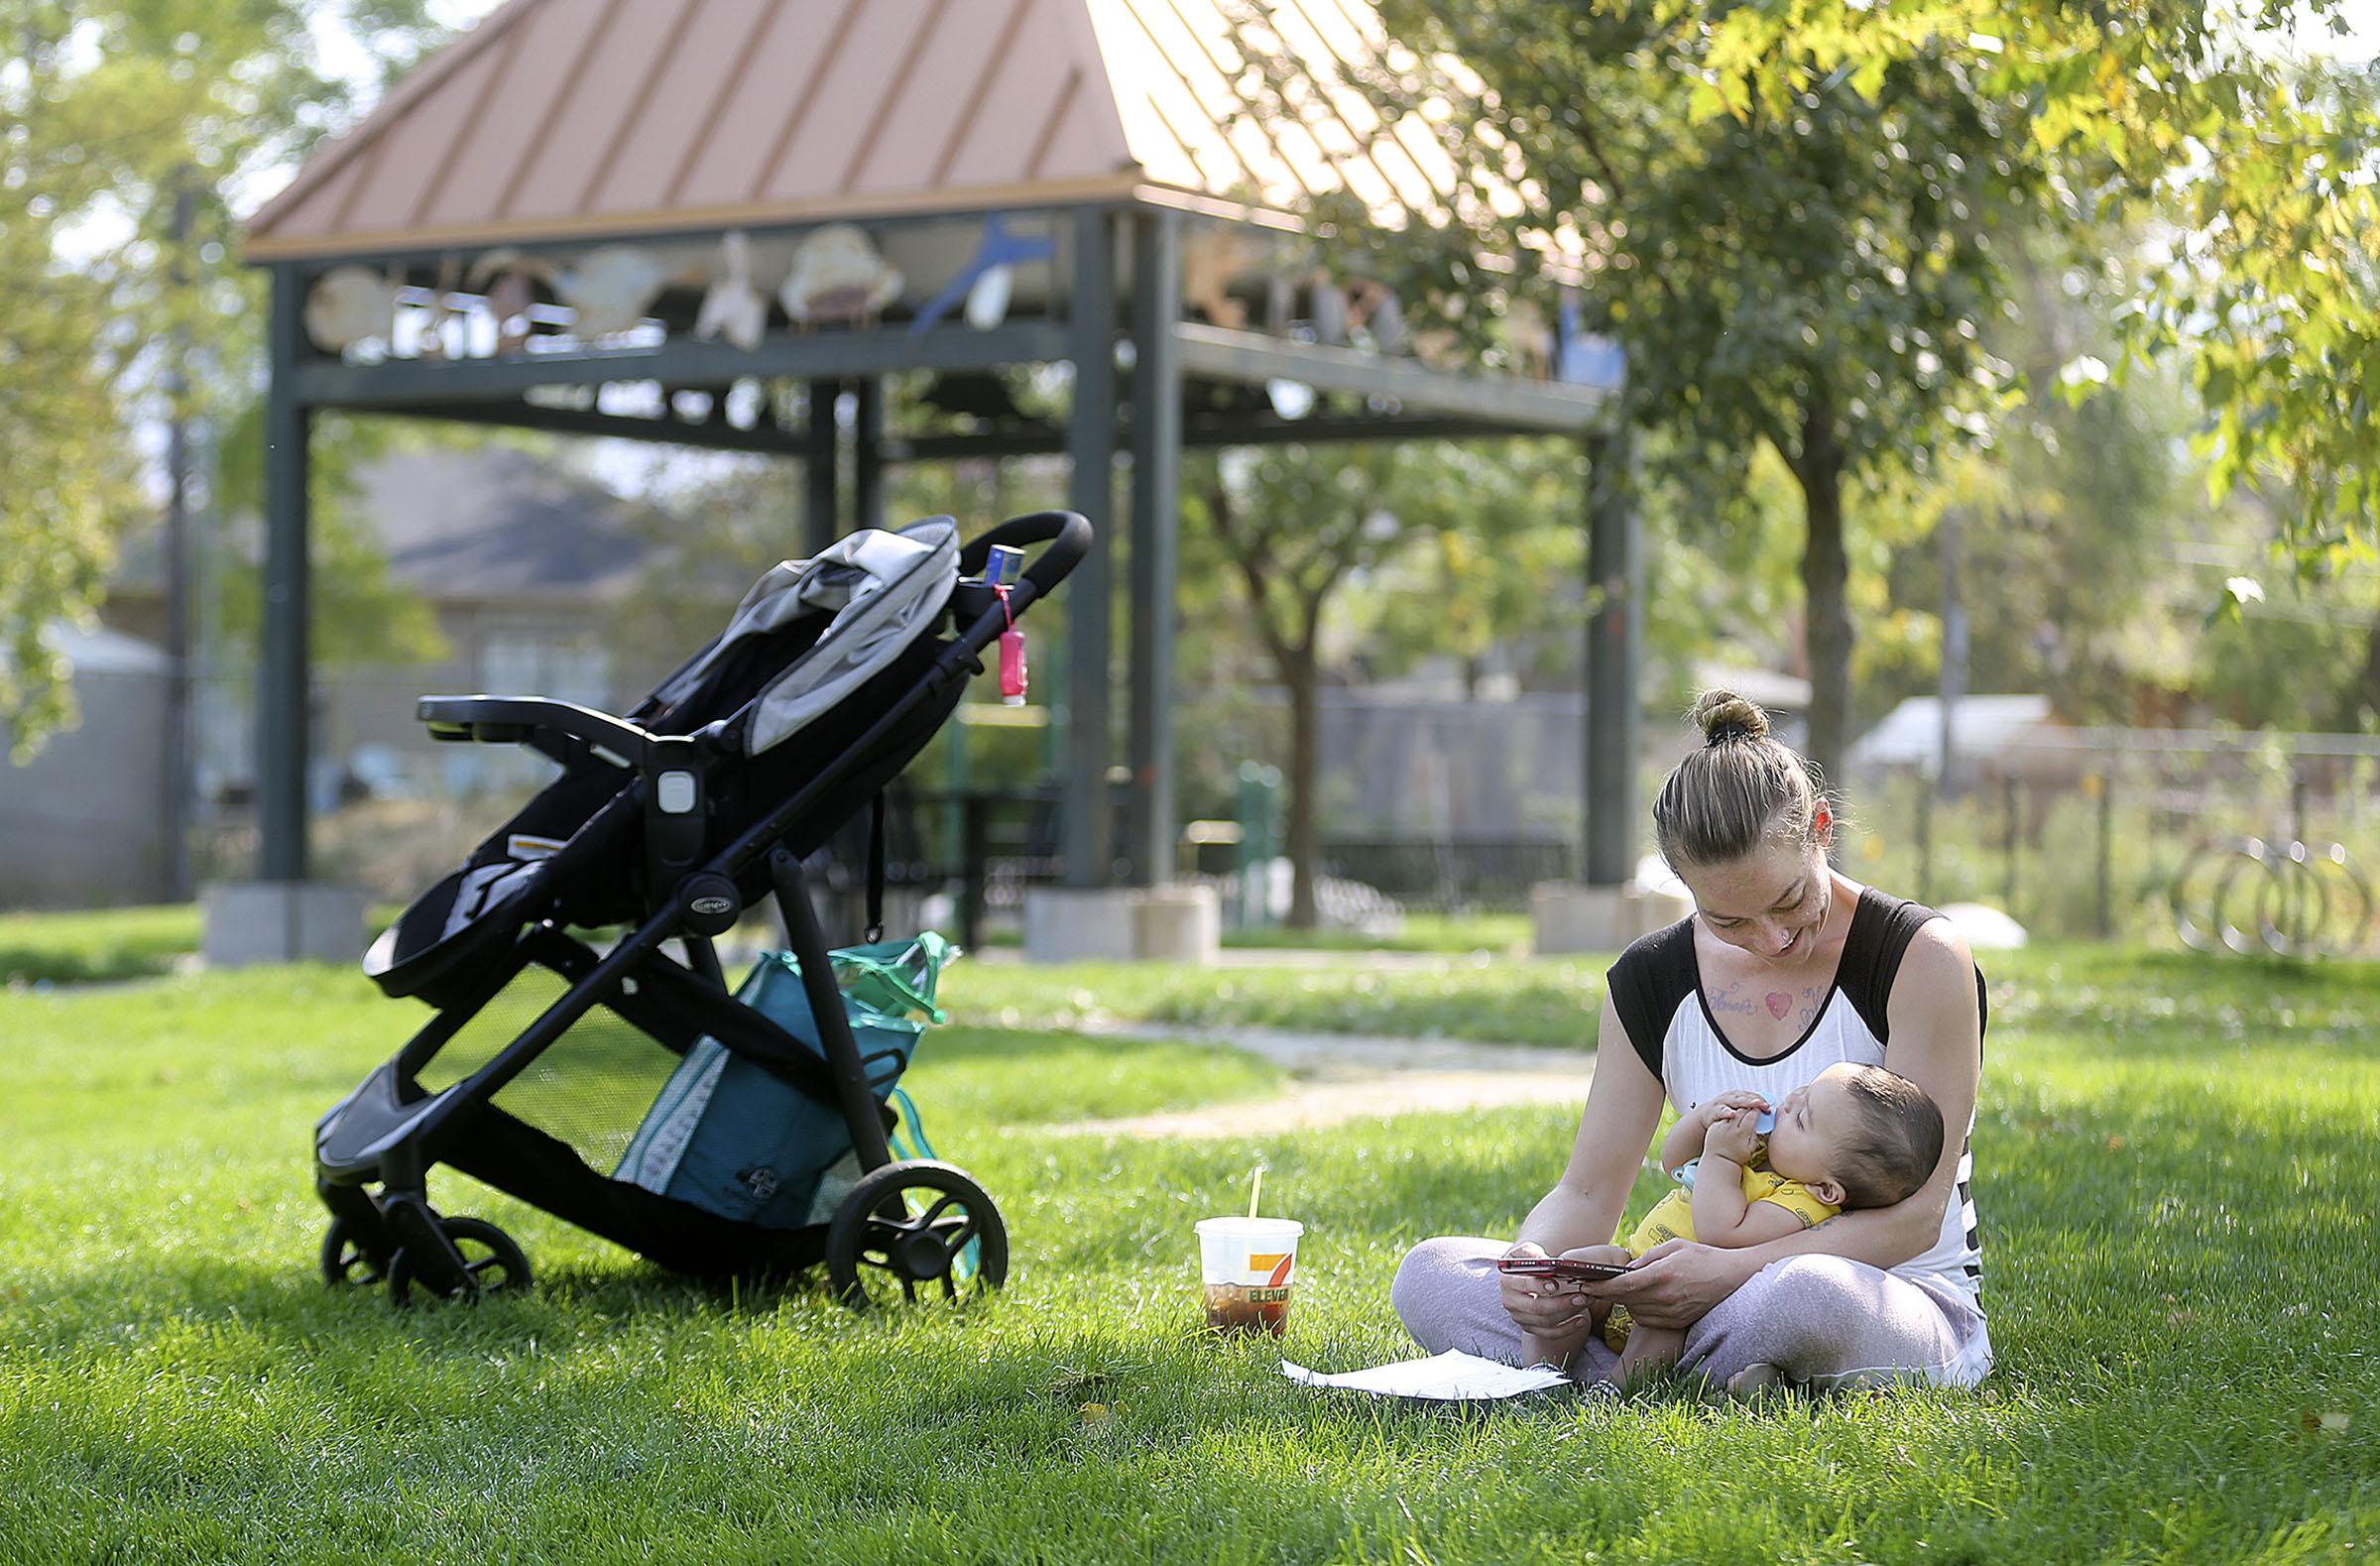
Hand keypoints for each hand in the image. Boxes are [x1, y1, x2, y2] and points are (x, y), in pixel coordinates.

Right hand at [1497, 1241, 1593, 1336]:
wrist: (1522, 1277)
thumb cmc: (1528, 1262)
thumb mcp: (1526, 1252)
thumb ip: (1532, 1253)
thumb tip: (1542, 1261)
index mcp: (1507, 1281)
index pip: (1524, 1286)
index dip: (1539, 1286)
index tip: (1557, 1285)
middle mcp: (1510, 1302)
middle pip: (1537, 1308)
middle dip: (1562, 1303)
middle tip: (1582, 1296)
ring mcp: (1520, 1318)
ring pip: (1547, 1321)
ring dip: (1570, 1313)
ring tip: (1587, 1301)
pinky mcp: (1530, 1328)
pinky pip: (1550, 1334)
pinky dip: (1568, 1329)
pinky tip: (1582, 1321)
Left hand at [1583, 1239, 1758, 1330]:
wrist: (1733, 1277)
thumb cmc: (1701, 1256)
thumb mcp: (1673, 1246)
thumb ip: (1647, 1258)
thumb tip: (1626, 1270)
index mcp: (1663, 1275)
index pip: (1623, 1285)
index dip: (1600, 1287)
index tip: (1585, 1285)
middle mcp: (1667, 1297)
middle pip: (1626, 1300)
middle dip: (1607, 1294)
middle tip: (1593, 1287)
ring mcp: (1674, 1313)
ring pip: (1635, 1312)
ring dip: (1625, 1302)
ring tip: (1623, 1290)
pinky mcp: (1678, 1322)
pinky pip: (1648, 1320)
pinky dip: (1640, 1311)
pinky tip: (1642, 1300)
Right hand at [1696, 1090, 1768, 1130]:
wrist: (1706, 1115)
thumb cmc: (1724, 1112)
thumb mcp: (1738, 1109)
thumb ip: (1750, 1110)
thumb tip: (1766, 1112)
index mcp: (1738, 1096)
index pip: (1752, 1096)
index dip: (1761, 1100)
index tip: (1769, 1107)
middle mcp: (1731, 1097)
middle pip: (1745, 1097)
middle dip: (1756, 1100)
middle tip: (1764, 1105)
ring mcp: (1722, 1102)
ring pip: (1735, 1101)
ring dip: (1745, 1102)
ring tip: (1754, 1104)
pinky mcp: (1715, 1110)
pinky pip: (1722, 1110)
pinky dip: (1727, 1112)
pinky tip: (1733, 1114)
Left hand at [1702, 1104, 1761, 1164]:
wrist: (1718, 1161)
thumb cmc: (1736, 1157)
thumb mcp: (1750, 1150)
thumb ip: (1754, 1136)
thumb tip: (1755, 1125)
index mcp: (1741, 1133)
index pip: (1751, 1116)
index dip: (1757, 1110)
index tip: (1762, 1108)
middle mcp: (1731, 1127)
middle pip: (1742, 1110)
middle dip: (1750, 1105)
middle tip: (1756, 1103)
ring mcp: (1722, 1125)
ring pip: (1733, 1111)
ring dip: (1741, 1106)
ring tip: (1747, 1105)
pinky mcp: (1715, 1125)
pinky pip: (1725, 1115)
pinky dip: (1732, 1111)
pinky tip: (1736, 1110)